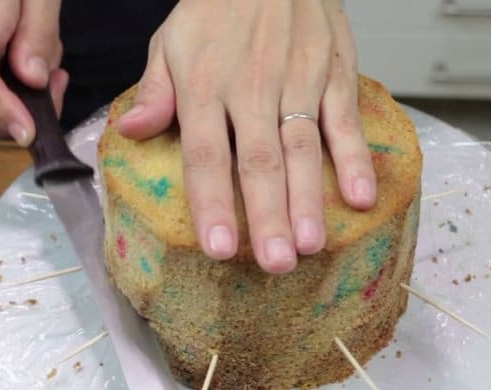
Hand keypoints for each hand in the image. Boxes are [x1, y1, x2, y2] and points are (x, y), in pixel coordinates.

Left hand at [118, 0, 376, 273]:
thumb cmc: (217, 7)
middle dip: (268, 215)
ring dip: (309, 198)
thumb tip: (130, 133)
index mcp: (205, 86)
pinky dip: (355, 159)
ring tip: (312, 244)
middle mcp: (251, 89)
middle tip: (276, 263)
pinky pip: (344, 121)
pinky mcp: (334, 74)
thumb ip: (156, 90)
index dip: (213, 204)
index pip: (207, 154)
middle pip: (260, 161)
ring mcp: (297, 82)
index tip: (220, 249)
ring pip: (303, 148)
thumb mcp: (171, 39)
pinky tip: (360, 197)